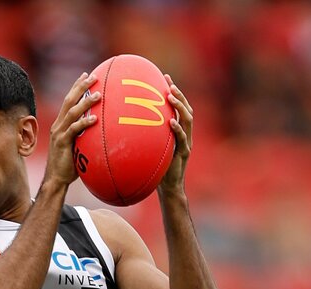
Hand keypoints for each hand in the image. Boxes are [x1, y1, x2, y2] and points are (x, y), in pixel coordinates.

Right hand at [42, 73, 101, 188]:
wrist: (56, 179)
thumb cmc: (69, 164)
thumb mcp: (77, 146)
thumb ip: (85, 135)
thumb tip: (102, 129)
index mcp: (60, 124)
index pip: (68, 100)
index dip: (76, 86)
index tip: (86, 75)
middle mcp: (58, 125)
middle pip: (69, 101)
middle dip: (81, 87)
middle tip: (93, 77)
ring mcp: (59, 133)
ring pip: (72, 112)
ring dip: (85, 102)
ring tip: (98, 95)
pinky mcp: (62, 143)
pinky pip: (74, 130)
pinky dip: (84, 123)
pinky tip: (95, 118)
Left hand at [157, 75, 193, 197]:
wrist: (168, 188)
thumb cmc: (156, 168)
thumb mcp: (150, 148)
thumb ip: (145, 135)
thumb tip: (122, 122)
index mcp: (179, 131)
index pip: (179, 107)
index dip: (174, 92)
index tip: (164, 77)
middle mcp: (185, 135)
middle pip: (187, 109)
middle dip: (179, 95)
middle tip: (169, 83)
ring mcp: (186, 143)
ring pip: (188, 120)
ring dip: (179, 107)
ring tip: (170, 96)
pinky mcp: (183, 153)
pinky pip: (182, 139)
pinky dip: (177, 129)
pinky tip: (170, 121)